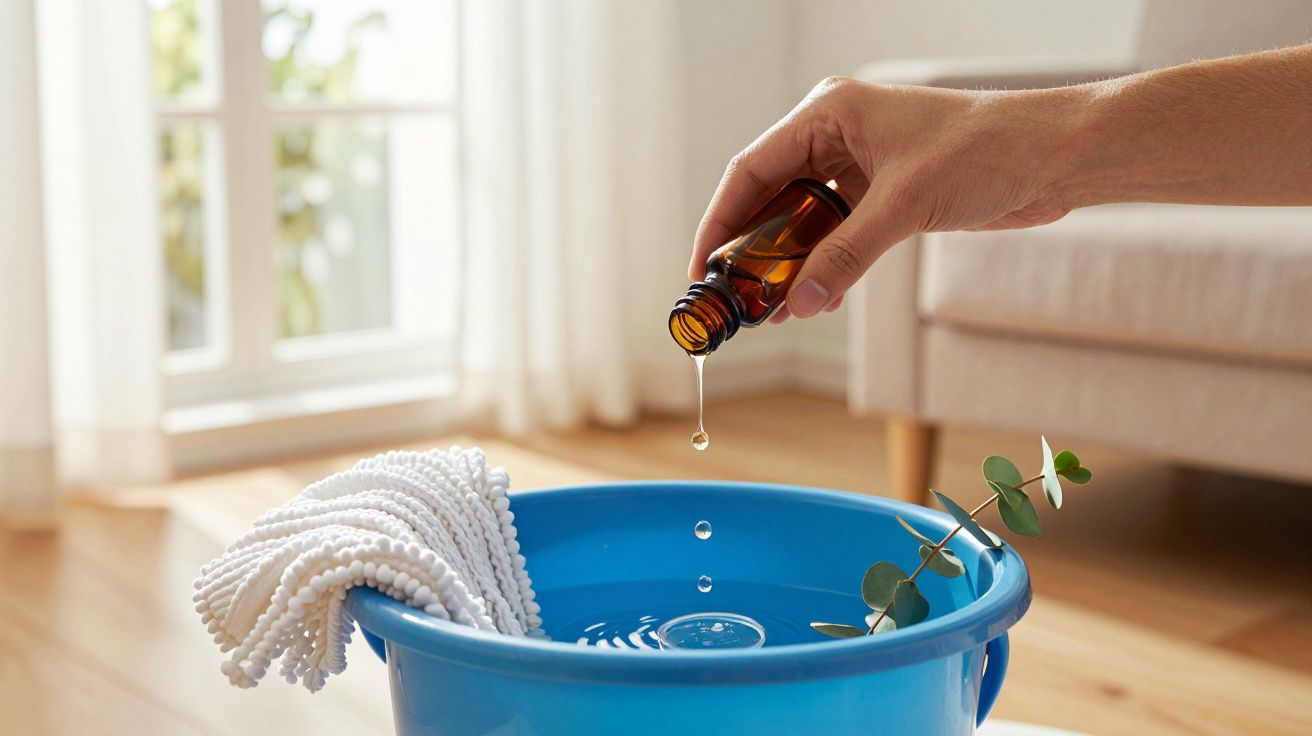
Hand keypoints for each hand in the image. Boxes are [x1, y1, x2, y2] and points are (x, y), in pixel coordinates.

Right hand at [688, 77, 1081, 318]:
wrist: (1056, 156)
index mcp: (829, 113)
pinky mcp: (885, 193)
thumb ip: (846, 256)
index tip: (704, 268)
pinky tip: (814, 298)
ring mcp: (860, 164)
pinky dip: (823, 264)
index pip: (751, 170)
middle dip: (752, 250)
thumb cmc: (987, 150)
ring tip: (771, 309)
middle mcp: (837, 135)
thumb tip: (801, 302)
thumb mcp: (904, 205)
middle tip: (735, 299)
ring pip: (802, 219)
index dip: (721, 222)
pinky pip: (836, 233)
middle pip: (771, 196)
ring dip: (788, 264)